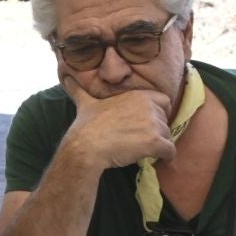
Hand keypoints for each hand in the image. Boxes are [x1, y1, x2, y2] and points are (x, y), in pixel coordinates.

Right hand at [60, 77, 175, 169]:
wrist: (86, 147)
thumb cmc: (87, 125)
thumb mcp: (85, 103)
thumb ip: (79, 89)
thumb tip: (65, 77)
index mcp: (138, 95)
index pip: (164, 100)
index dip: (158, 112)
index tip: (146, 123)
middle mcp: (149, 106)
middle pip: (165, 120)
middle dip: (155, 130)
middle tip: (138, 139)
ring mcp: (153, 124)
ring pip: (167, 136)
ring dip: (157, 144)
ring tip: (140, 149)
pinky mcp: (154, 142)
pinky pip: (170, 150)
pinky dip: (165, 156)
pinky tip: (154, 158)